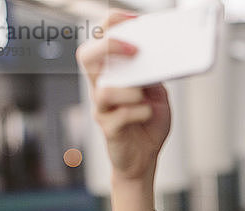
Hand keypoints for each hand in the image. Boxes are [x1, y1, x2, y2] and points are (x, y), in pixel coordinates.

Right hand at [76, 9, 171, 181]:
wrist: (144, 158)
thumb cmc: (147, 124)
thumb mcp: (157, 93)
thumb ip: (153, 75)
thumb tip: (158, 57)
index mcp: (111, 74)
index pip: (99, 40)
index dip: (112, 24)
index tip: (133, 18)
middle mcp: (100, 88)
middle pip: (87, 56)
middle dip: (108, 46)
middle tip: (134, 50)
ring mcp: (102, 109)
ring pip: (103, 89)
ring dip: (129, 89)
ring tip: (144, 96)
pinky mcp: (109, 129)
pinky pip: (119, 116)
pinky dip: (139, 112)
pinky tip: (147, 114)